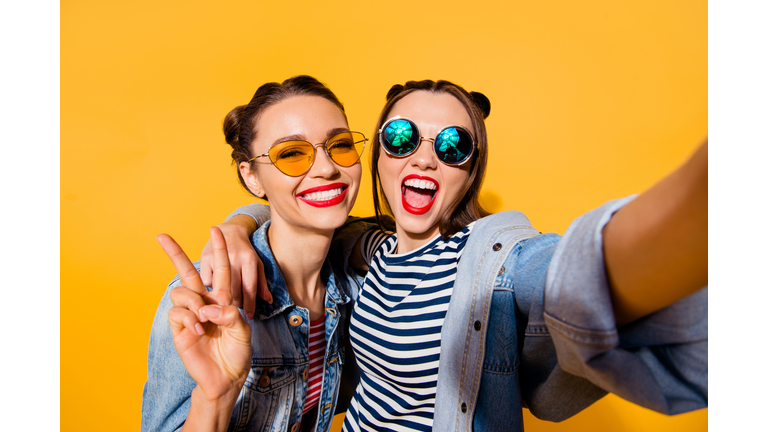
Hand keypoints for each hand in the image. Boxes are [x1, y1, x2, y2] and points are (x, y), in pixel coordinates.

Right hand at [157, 227, 251, 402]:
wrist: (226, 376)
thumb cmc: (237, 352)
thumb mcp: (243, 331)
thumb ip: (230, 315)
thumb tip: (208, 308)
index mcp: (222, 299)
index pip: (219, 269)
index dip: (218, 250)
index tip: (215, 229)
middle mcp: (204, 303)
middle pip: (187, 272)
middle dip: (174, 253)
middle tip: (161, 236)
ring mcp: (190, 315)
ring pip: (181, 292)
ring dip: (194, 303)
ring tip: (205, 321)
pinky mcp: (179, 328)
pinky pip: (178, 313)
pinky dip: (189, 319)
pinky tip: (198, 332)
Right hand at [200, 216, 270, 318]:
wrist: (229, 231)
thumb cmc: (245, 251)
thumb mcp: (257, 264)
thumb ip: (262, 283)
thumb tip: (269, 300)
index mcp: (249, 260)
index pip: (250, 288)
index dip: (250, 305)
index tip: (249, 316)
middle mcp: (234, 259)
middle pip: (234, 291)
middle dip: (236, 304)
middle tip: (237, 310)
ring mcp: (218, 258)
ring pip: (220, 289)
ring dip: (224, 300)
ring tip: (226, 304)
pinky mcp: (205, 259)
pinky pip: (207, 283)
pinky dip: (211, 289)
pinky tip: (215, 290)